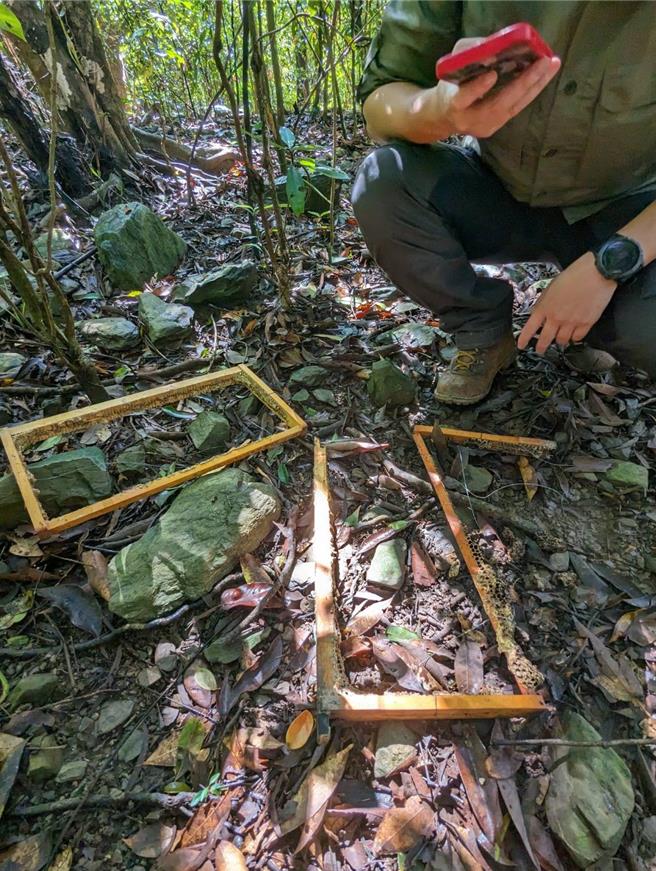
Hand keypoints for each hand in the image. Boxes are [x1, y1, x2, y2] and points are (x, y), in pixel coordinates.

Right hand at [435, 41, 560, 137]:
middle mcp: (471, 119)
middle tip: (543, 62)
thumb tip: (491, 48)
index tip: (491, 74)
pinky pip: (517, 107)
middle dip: (523, 83)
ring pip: (514, 107)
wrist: (445, 116)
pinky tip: (545, 74)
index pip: (464, 98)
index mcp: (454, 104)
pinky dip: (532, 89)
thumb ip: (468, 56)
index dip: (478, 88)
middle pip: (498, 104)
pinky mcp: (497, 126)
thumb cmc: (450, 86)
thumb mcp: (452, 66)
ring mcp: (486, 126)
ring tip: (552, 65)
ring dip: (536, 85)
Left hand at [517, 254, 616, 354]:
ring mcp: (571, 322)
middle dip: (541, 348)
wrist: (596, 272)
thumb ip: (545, 301)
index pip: (529, 328)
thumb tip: (542, 311)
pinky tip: (574, 335)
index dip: (524, 339)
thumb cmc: (575, 274)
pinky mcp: (586, 323)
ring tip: (560, 339)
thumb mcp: (551, 286)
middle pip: (545, 339)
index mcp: (545, 307)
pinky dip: (575, 338)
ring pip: (562, 341)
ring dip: (559, 341)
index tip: (521, 345)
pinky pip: (577, 337)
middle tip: (540, 350)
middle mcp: (556, 317)